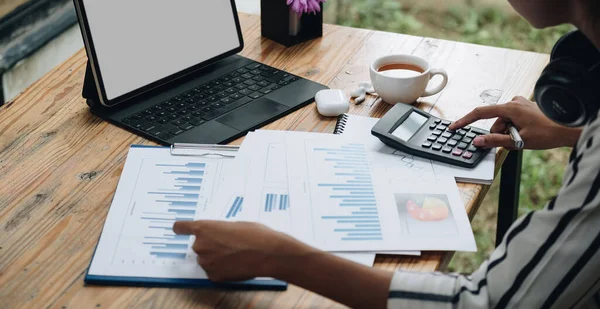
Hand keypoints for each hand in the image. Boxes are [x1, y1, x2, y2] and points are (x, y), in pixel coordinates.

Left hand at [172, 220, 316, 281]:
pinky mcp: (213, 276)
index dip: (181, 228)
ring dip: (216, 257)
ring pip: (207, 259)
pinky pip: (214, 271)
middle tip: (228, 244)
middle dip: (210, 245)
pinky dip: (222, 269)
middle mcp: (200, 245)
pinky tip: (236, 264)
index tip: (179, 229)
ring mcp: (206, 262)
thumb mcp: (235, 225)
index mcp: (204, 228)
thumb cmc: (255, 234)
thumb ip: (220, 230)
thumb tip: (218, 236)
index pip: (181, 227)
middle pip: (198, 245)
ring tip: (236, 255)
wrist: (268, 253)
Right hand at [448, 96, 581, 149]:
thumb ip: (495, 141)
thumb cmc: (548, 133)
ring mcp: (520, 104)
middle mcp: (514, 102)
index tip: (454, 127)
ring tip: (525, 138)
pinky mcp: (525, 108)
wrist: (569, 129)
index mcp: (510, 108)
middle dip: (500, 134)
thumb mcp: (518, 141)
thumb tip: (477, 141)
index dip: (465, 121)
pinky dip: (515, 128)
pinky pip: (512, 120)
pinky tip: (528, 133)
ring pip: (503, 123)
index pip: (480, 113)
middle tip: (515, 142)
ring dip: (509, 133)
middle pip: (495, 122)